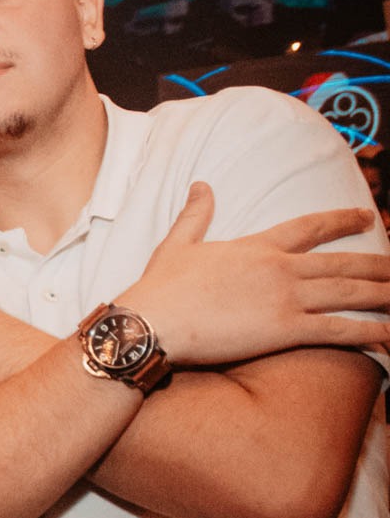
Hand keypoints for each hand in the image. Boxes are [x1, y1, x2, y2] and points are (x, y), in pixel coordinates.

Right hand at [122, 183, 388, 365]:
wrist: (151, 322)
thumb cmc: (160, 289)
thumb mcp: (177, 245)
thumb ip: (195, 215)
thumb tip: (201, 185)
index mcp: (258, 246)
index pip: (311, 227)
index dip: (343, 221)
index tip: (368, 217)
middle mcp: (281, 268)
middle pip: (343, 263)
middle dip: (379, 265)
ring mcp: (286, 298)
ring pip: (350, 293)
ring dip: (384, 296)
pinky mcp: (285, 329)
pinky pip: (339, 330)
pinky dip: (370, 333)